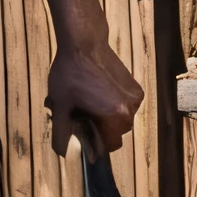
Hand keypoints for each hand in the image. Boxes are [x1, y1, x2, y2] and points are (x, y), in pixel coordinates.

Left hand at [45, 40, 143, 157]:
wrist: (84, 43)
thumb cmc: (70, 74)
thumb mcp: (60, 106)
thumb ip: (62, 133)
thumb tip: (61, 153)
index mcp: (114, 116)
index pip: (111, 146)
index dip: (96, 144)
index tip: (83, 133)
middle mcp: (130, 109)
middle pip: (117, 133)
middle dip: (100, 128)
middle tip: (81, 113)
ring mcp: (135, 97)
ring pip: (121, 119)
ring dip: (107, 116)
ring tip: (88, 101)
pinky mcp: (136, 87)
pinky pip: (125, 105)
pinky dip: (113, 104)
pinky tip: (97, 91)